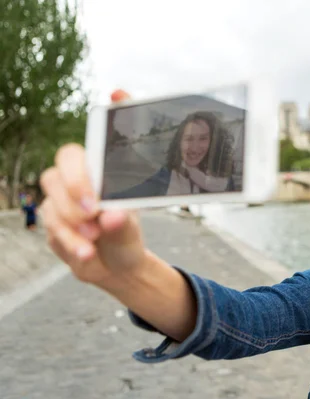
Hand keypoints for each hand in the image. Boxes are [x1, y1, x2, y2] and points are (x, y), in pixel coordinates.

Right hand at [40, 89, 147, 290]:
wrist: (113, 266)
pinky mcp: (50, 222)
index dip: (110, 112)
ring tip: (95, 238)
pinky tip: (86, 252)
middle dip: (76, 184)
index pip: (98, 137)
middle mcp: (78, 179)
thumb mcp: (132, 227)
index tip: (118, 95)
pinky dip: (70, 241)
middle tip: (94, 210)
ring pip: (53, 199)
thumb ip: (125, 222)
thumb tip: (112, 216)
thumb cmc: (124, 234)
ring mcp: (60, 199)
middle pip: (63, 162)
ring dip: (74, 221)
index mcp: (101, 171)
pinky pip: (51, 226)